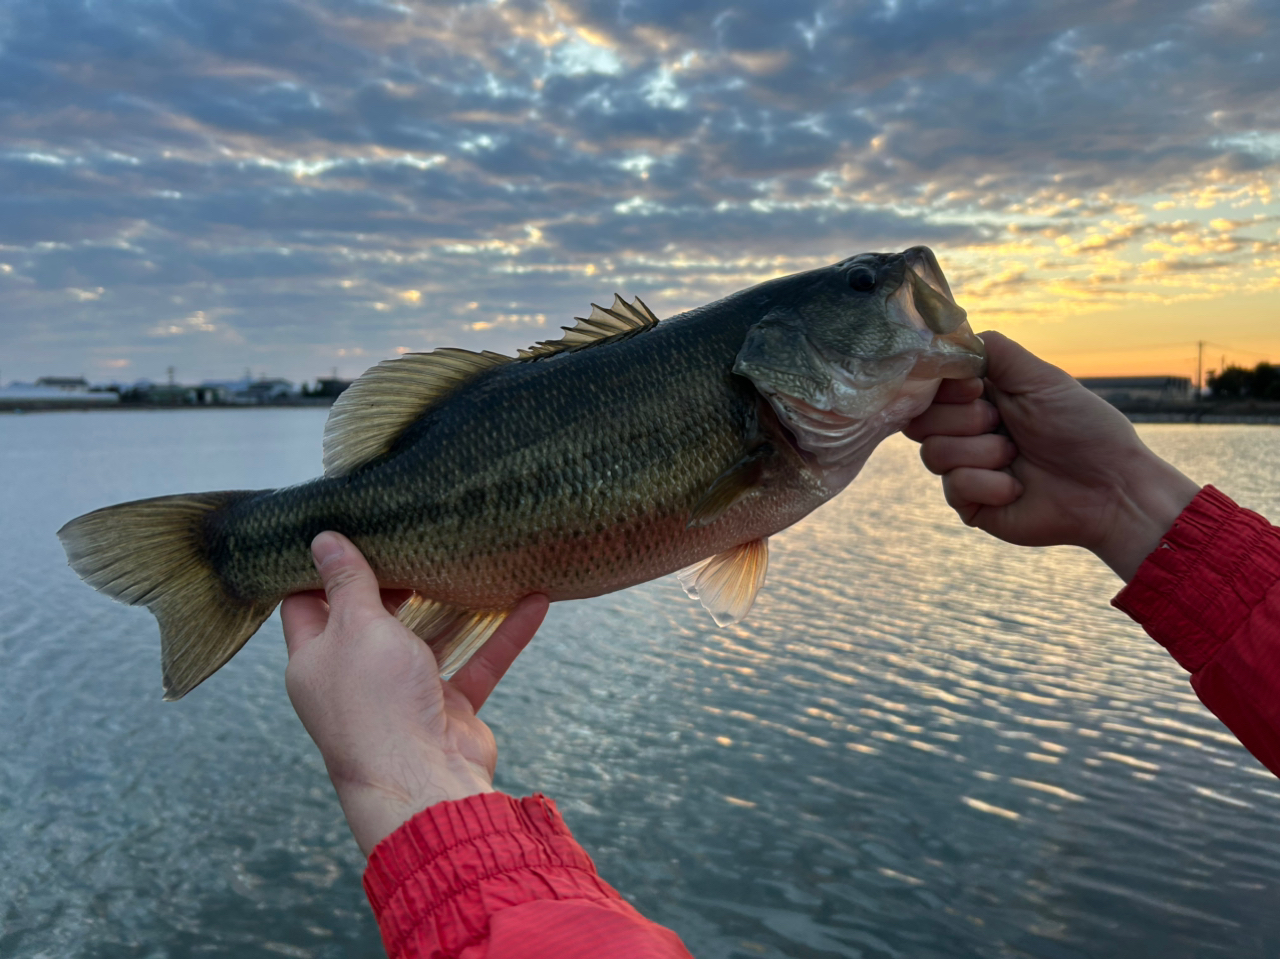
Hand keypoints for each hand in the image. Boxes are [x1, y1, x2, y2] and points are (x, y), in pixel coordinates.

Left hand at [281, 532, 548, 855]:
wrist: (424, 784)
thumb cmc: (376, 705)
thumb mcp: (357, 628)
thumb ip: (347, 583)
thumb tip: (322, 540)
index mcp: (316, 658)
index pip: (307, 602)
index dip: (318, 566)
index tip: (343, 526)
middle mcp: (357, 675)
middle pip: (371, 616)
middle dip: (394, 577)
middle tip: (414, 531)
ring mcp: (404, 693)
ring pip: (430, 637)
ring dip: (456, 603)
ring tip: (473, 557)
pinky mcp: (447, 709)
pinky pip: (478, 662)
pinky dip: (504, 634)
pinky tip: (534, 600)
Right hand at [904, 331, 1200, 581]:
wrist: (1109, 489)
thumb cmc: (1082, 429)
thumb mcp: (1039, 377)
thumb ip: (993, 351)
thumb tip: (950, 337)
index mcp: (978, 400)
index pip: (927, 388)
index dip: (943, 388)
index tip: (978, 389)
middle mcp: (966, 433)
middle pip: (919, 421)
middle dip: (965, 419)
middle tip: (1002, 423)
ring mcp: (966, 469)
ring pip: (933, 454)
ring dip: (983, 452)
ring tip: (1016, 457)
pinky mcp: (970, 505)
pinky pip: (954, 487)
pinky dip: (990, 484)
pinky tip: (1017, 487)